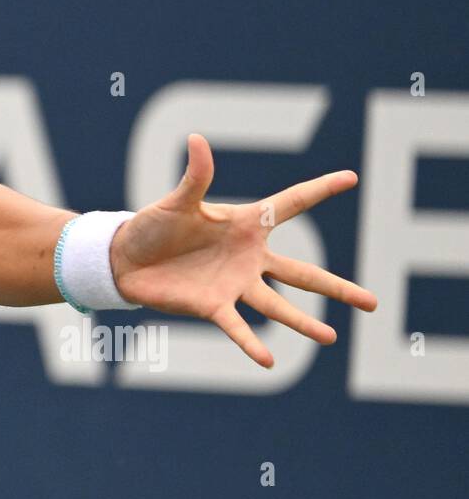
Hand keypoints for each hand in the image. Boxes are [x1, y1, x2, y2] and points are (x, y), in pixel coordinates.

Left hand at [107, 133, 377, 368]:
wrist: (125, 258)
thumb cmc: (153, 225)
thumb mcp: (177, 200)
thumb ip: (195, 176)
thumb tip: (197, 138)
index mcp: (245, 225)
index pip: (290, 204)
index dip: (319, 190)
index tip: (351, 177)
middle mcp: (248, 258)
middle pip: (302, 273)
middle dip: (336, 288)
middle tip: (373, 303)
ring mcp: (234, 284)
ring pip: (277, 306)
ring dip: (303, 322)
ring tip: (331, 338)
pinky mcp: (212, 306)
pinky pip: (236, 326)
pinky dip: (250, 342)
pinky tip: (269, 360)